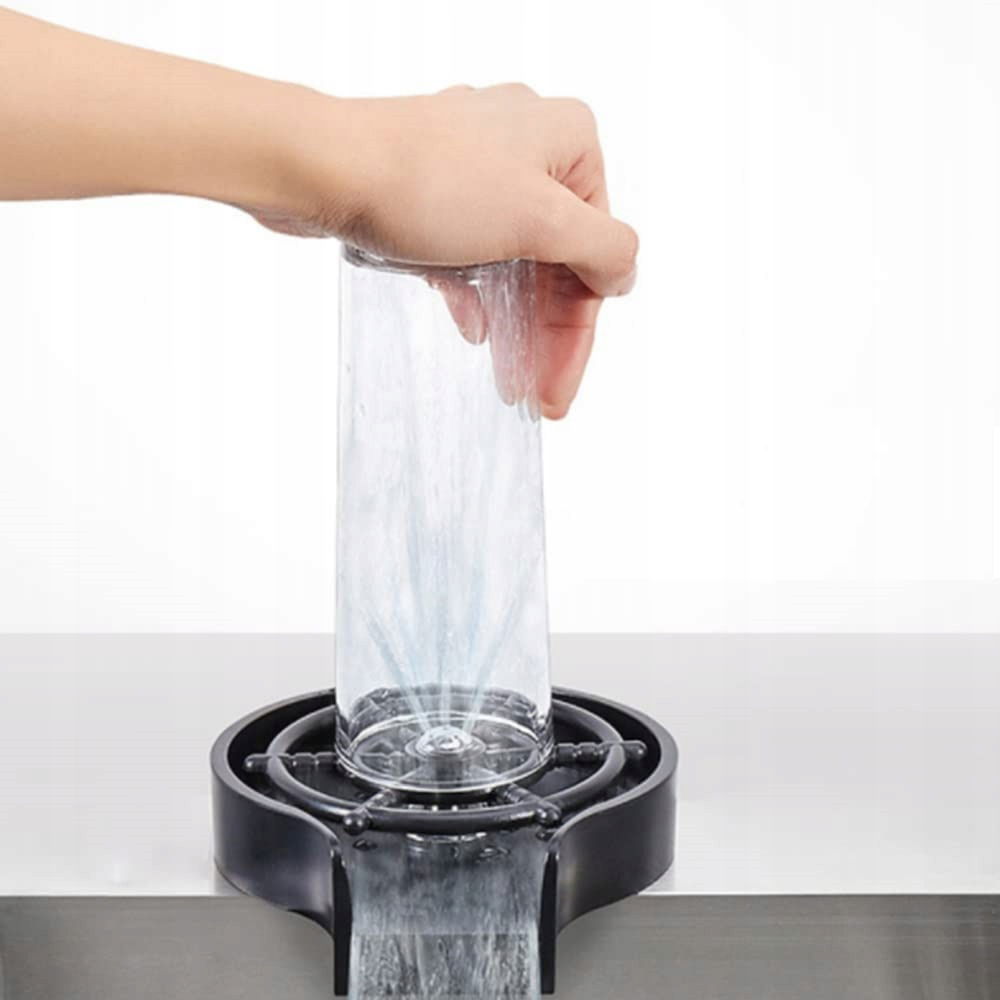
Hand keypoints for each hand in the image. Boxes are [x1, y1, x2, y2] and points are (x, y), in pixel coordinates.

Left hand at [252, 85, 638, 418]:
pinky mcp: (432, 187)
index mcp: (567, 141)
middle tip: (536, 396)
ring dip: (514, 318)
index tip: (559, 390)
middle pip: (555, 258)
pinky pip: (471, 248)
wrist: (320, 166)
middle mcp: (528, 145)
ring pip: (514, 258)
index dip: (579, 331)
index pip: (595, 251)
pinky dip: (475, 289)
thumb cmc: (432, 185)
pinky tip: (471, 328)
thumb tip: (625, 272)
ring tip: (507, 377)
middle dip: (547, 332)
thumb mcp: (539, 219)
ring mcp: (476, 165)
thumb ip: (601, 248)